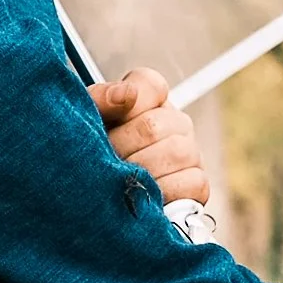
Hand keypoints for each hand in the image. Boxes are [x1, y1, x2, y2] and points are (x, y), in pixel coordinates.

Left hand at [91, 68, 206, 205]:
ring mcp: (190, 152)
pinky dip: (165, 193)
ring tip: (119, 181)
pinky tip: (144, 197)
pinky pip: (193, 183)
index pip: (150, 85)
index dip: (124, 105)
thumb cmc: (88, 151)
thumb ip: (100, 99)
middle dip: (122, 148)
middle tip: (103, 161)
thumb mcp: (84, 121)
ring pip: (177, 153)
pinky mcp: (197, 183)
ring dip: (141, 172)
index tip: (104, 122)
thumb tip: (126, 94)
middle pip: (155, 126)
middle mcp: (175, 122)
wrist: (86, 190)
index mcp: (148, 99)